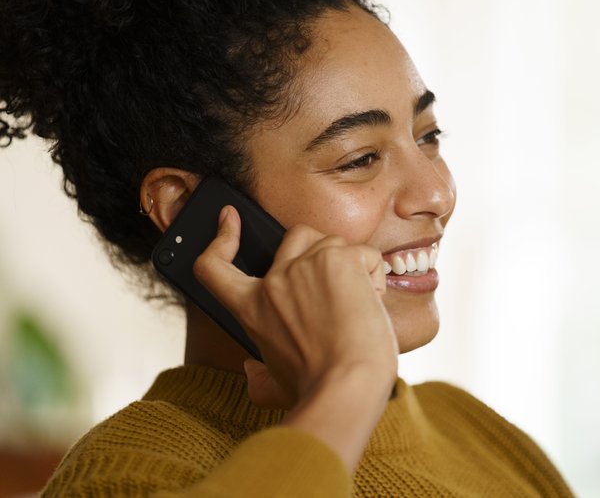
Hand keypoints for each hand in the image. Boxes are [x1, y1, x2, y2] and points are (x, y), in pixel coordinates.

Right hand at [193, 207, 397, 468]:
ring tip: (357, 309)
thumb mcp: (275, 385)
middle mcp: (274, 281)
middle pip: (296, 236)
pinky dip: (375, 279)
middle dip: (321, 253)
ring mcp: (306, 265)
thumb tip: (251, 372)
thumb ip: (259, 377)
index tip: (229, 218)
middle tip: (338, 291)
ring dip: (352, 269)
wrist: (346, 388)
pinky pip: (366, 256)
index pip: (214, 266)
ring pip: (335, 243)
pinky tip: (371, 306)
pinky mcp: (340, 259)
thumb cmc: (317, 391)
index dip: (221, 238)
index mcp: (252, 309)